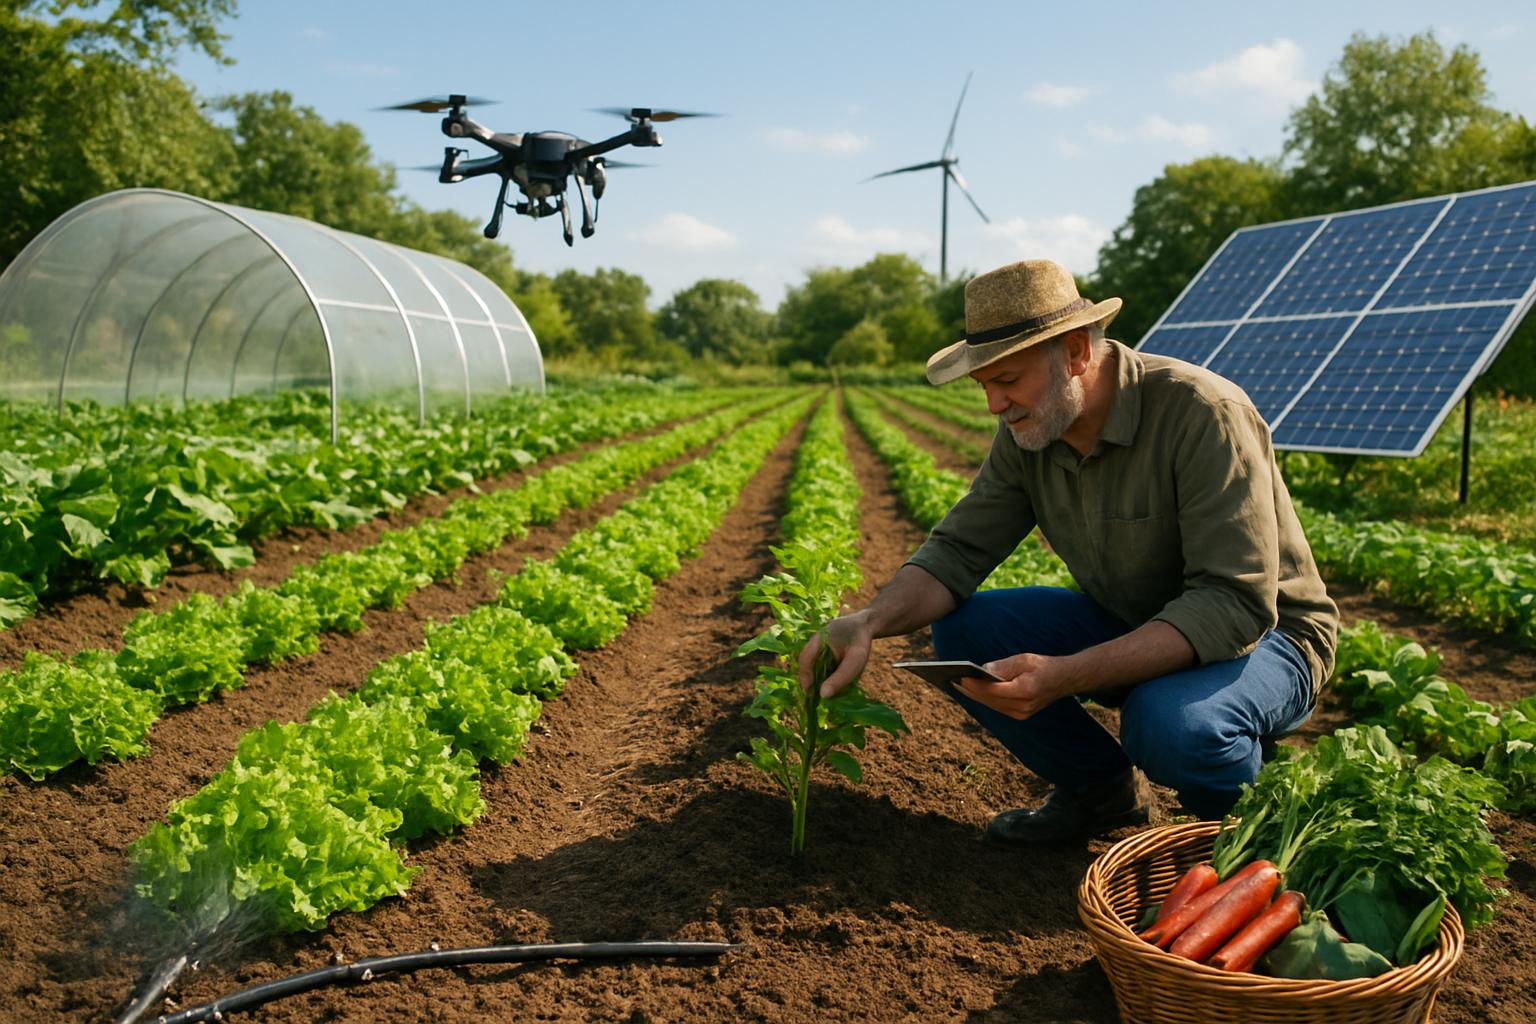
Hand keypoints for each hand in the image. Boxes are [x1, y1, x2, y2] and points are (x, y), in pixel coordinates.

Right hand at [799, 613, 873, 697]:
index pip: (804, 661)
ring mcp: (818, 646)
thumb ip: (841, 677)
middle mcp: (814, 642)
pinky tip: (835, 682)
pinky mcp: (823, 651)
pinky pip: (820, 665)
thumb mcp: (856, 660)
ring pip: (814, 667)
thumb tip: (823, 695)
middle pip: (807, 665)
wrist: (866, 625)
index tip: (811, 694)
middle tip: (818, 698)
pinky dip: (826, 675)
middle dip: (812, 682)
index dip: (805, 679)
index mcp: (818, 639)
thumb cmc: (861, 640)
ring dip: (819, 679)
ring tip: (829, 691)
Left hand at [954, 652, 1080, 719]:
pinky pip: (997, 707)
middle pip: (989, 700)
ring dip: (975, 696)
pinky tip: (973, 690)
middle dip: (970, 690)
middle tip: (951, 680)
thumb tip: (982, 669)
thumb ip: (1003, 666)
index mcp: (1025, 691)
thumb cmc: (1044, 665)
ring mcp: (1022, 713)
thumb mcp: (1025, 659)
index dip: (975, 684)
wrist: (1065, 679)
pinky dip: (985, 698)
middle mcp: (1023, 706)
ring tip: (958, 684)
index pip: (993, 690)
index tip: (960, 676)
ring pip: (991, 705)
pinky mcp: (1020, 715)